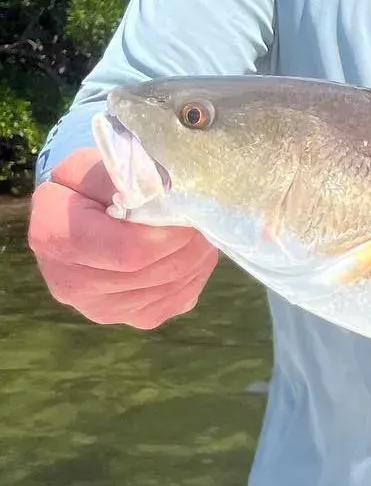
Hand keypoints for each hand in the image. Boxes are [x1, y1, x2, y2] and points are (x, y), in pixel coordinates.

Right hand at [28, 149, 217, 329]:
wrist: (78, 220)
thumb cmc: (87, 187)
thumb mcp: (93, 165)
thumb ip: (123, 173)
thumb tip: (167, 192)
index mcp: (54, 237)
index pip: (127, 250)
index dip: (168, 233)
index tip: (188, 210)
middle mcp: (71, 284)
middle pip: (153, 271)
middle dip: (188, 242)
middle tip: (202, 216)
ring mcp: (102, 310)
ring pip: (172, 286)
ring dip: (196, 257)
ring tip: (197, 230)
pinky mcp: (132, 319)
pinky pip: (179, 299)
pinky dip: (194, 273)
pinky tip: (188, 252)